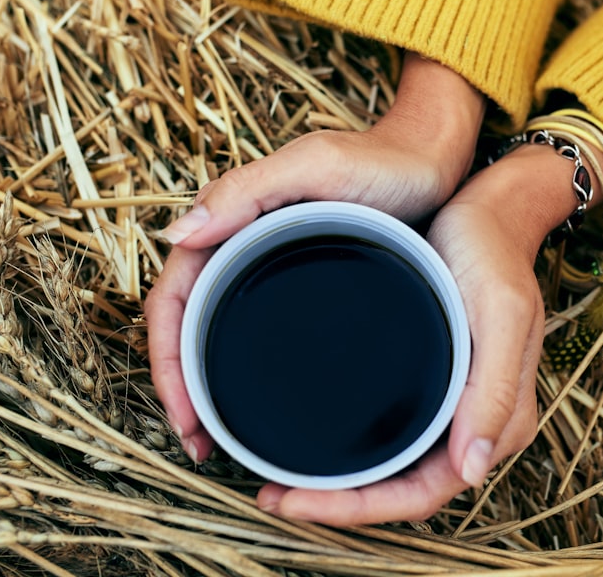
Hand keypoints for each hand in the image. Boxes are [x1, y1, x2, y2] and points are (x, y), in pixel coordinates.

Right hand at [145, 54, 484, 461]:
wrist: (435, 160)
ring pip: (218, 331)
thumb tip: (176, 234)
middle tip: (201, 442)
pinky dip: (245, 368)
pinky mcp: (305, 283)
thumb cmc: (381, 160)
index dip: (167, 360)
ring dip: (208, 385)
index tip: (185, 415)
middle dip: (181, 386)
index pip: (175, 296)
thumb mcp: (315, 167)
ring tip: (220, 437)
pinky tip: (262, 402)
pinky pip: (258, 329)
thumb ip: (247, 190)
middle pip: (188, 323)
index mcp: (230, 220)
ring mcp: (272, 265)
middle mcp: (241, 245)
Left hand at [257, 143, 602, 524]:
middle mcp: (478, 422)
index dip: (360, 510)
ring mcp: (456, 403)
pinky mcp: (437, 379)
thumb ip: (494, 390)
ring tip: (284, 475)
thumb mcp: (501, 313)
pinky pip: (397, 434)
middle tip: (275, 493)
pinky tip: (318, 436)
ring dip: (346, 483)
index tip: (297, 502)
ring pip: (398, 468)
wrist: (491, 209)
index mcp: (500, 419)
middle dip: (342, 504)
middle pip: (406, 489)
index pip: (426, 493)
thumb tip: (472, 469)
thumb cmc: (494, 253)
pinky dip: (358, 448)